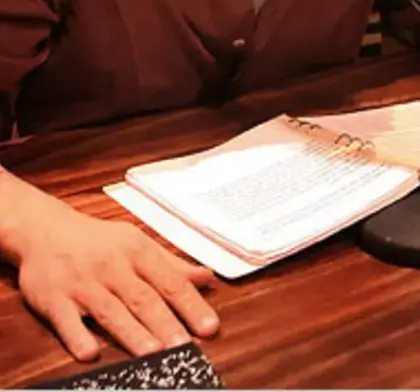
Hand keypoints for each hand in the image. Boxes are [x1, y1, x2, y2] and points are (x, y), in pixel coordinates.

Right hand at [12, 193, 218, 361]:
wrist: (46, 229)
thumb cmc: (100, 241)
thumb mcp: (138, 244)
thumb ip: (172, 265)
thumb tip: (207, 278)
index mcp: (138, 252)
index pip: (170, 282)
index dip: (191, 305)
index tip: (209, 327)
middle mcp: (113, 267)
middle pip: (143, 299)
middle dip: (166, 324)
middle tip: (186, 347)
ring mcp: (83, 284)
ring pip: (111, 311)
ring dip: (132, 333)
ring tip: (153, 353)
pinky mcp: (53, 299)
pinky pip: (66, 320)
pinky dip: (78, 336)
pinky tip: (90, 354)